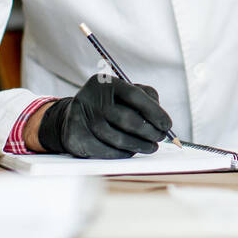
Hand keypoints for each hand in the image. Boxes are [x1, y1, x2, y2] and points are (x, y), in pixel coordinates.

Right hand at [37, 75, 172, 158]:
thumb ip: (145, 97)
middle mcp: (91, 98)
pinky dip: (122, 154)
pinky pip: (105, 151)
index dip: (154, 111)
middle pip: (126, 119)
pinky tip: (131, 151)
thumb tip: (161, 117)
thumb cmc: (106, 104)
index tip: (167, 124)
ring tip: (150, 147)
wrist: (71, 117)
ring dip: (138, 146)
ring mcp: (81, 118)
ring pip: (117, 138)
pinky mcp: (75, 137)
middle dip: (149, 131)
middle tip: (160, 137)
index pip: (134, 95)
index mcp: (105, 83)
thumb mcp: (123, 92)